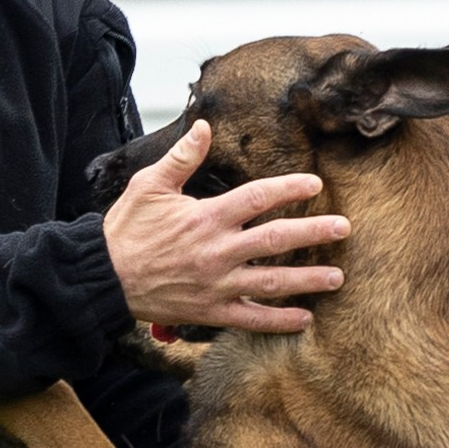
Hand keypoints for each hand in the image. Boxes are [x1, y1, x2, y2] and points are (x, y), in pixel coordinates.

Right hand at [102, 124, 347, 334]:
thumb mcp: (149, 185)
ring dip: (308, 280)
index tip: (316, 184)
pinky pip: (252, 319)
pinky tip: (304, 318)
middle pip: (277, 240)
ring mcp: (217, 285)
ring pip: (273, 283)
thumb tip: (204, 127)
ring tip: (337, 277)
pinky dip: (279, 321)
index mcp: (206, 217)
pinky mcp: (211, 311)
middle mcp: (218, 252)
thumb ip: (182, 158)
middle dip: (315, 233)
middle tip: (344, 228)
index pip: (259, 198)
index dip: (290, 189)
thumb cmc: (126, 230)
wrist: (103, 278)